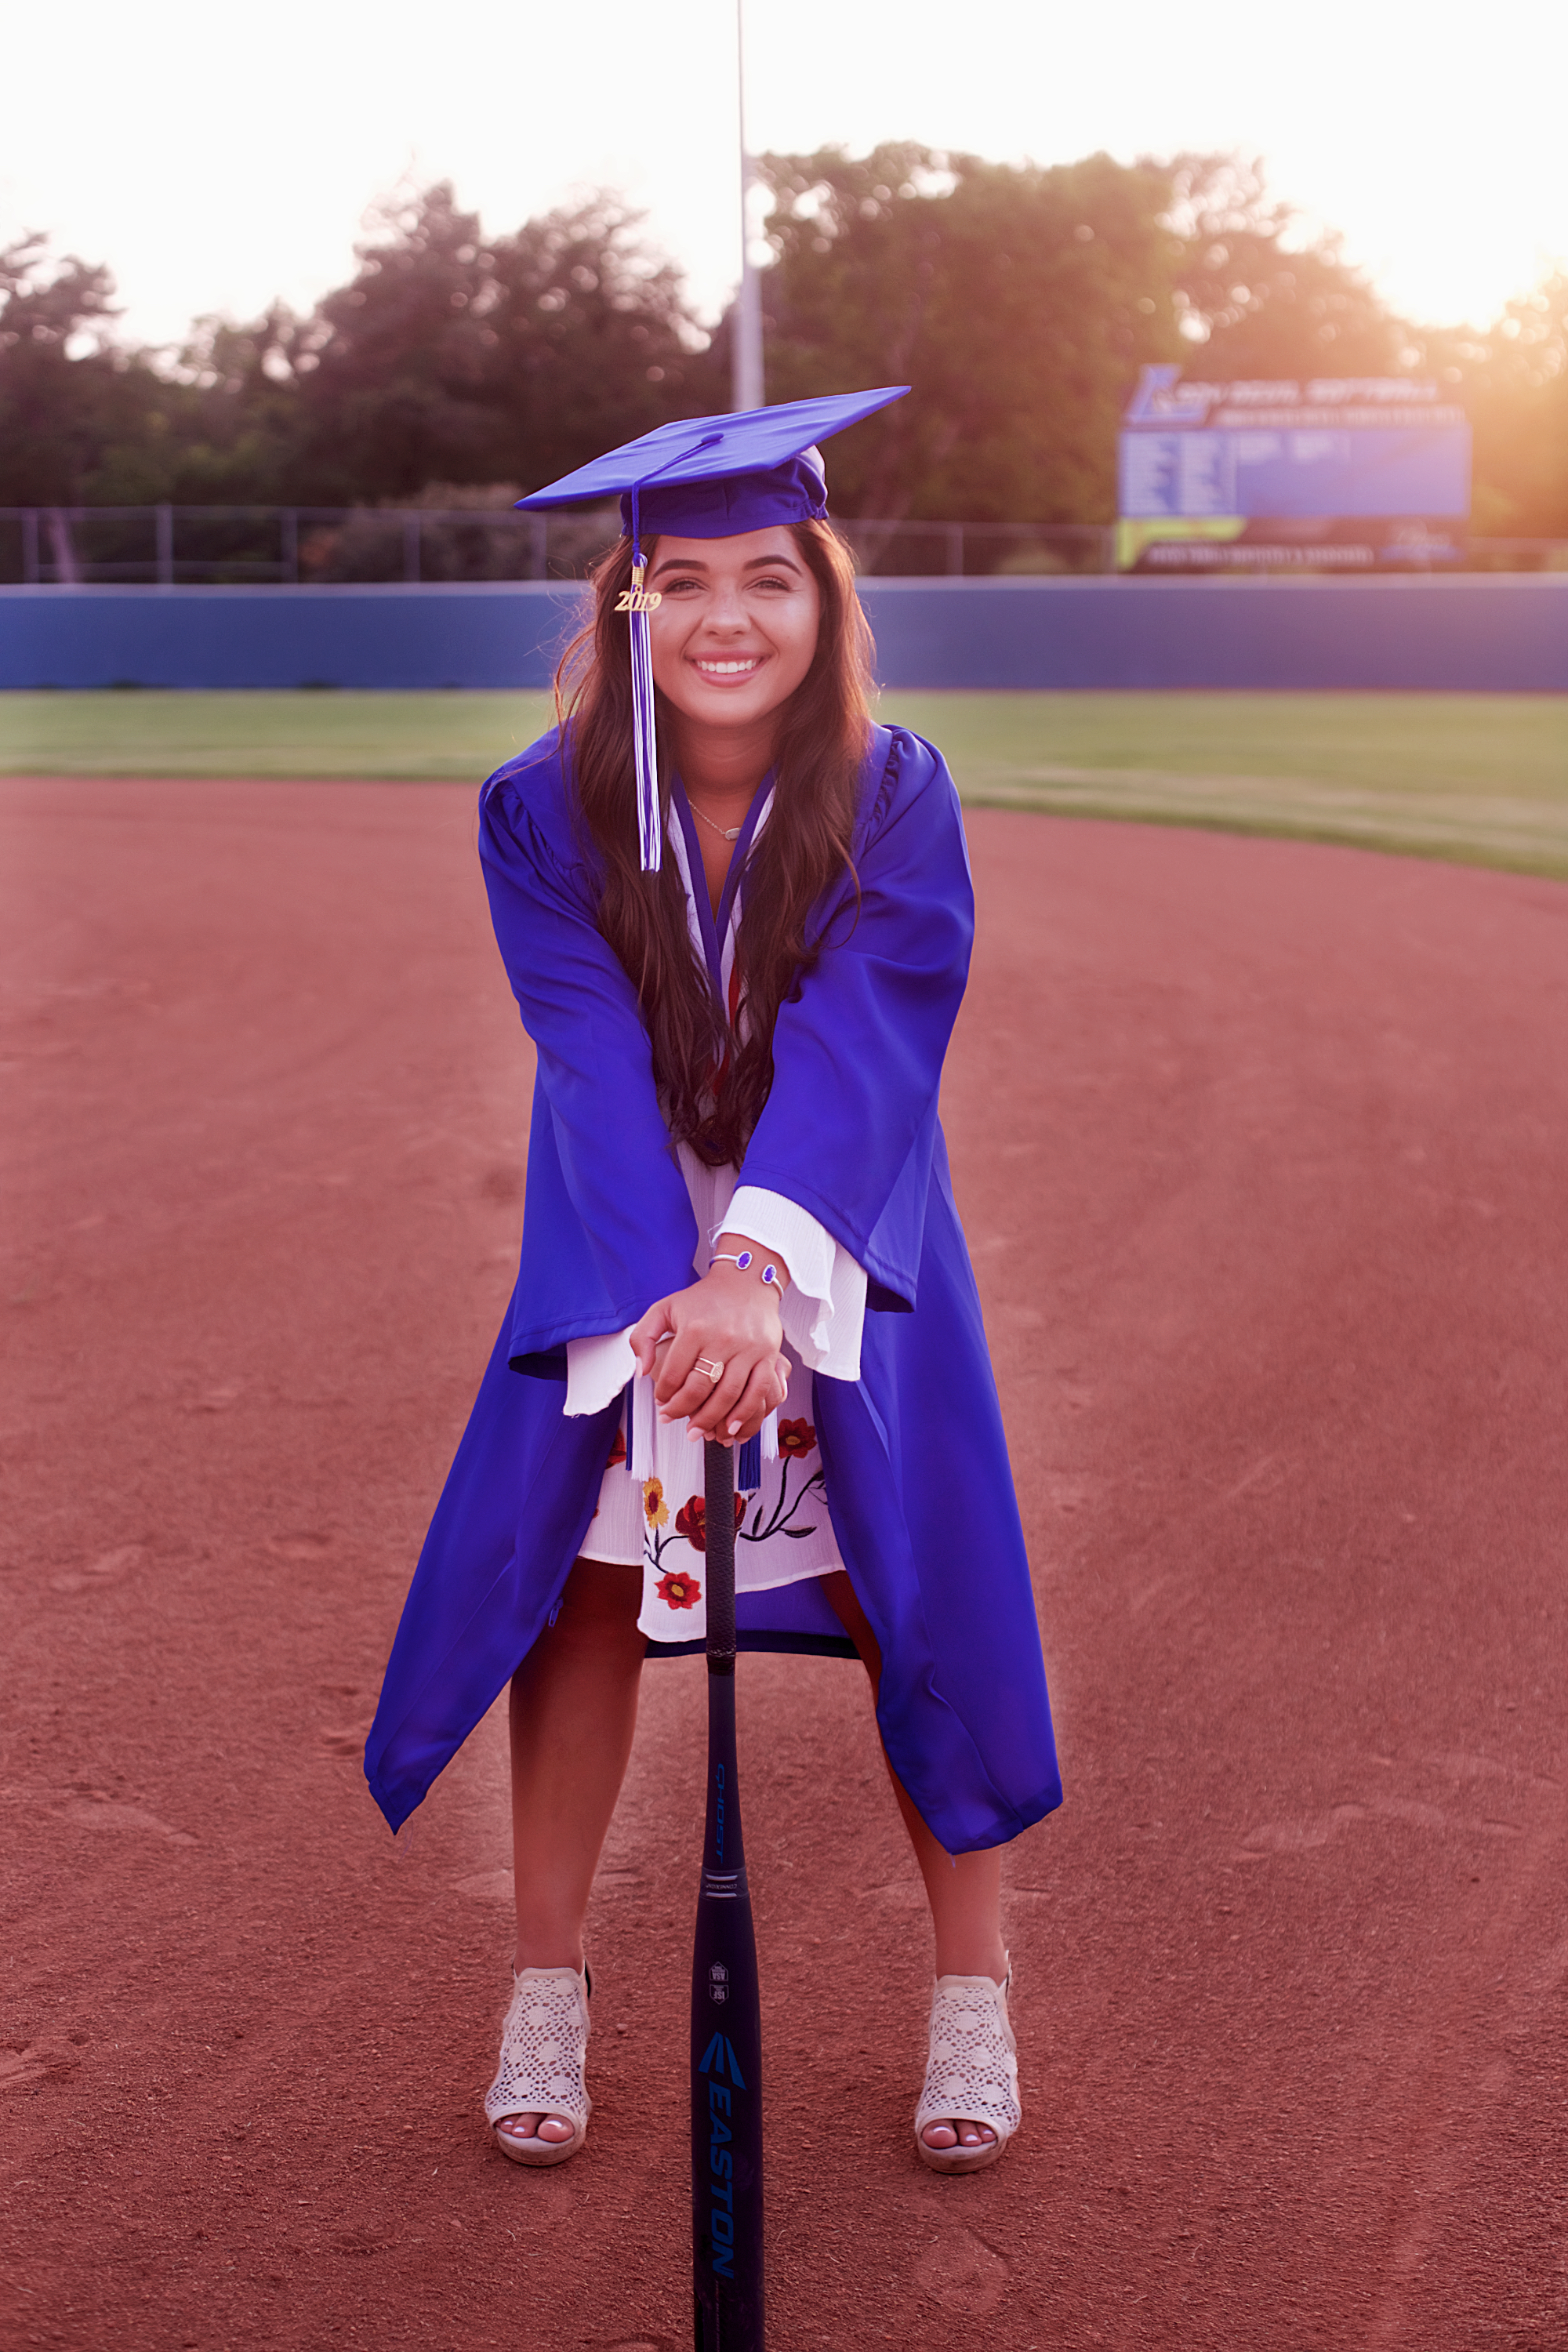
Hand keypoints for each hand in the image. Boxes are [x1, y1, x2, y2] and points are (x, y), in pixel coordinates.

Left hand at [630, 1248, 790, 1445]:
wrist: (746, 1282)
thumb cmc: (704, 1298)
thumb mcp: (664, 1308)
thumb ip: (643, 1337)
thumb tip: (642, 1371)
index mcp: (694, 1328)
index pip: (673, 1375)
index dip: (664, 1396)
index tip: (662, 1403)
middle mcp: (722, 1338)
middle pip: (700, 1389)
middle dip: (683, 1412)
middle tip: (674, 1420)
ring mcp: (748, 1348)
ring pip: (729, 1395)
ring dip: (711, 1420)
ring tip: (698, 1431)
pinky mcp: (768, 1354)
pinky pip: (759, 1391)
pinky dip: (746, 1414)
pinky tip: (732, 1427)